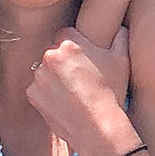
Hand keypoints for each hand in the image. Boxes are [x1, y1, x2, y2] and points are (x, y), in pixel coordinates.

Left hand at [27, 27, 132, 155]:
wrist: (98, 127)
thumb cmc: (112, 92)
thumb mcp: (122, 60)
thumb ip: (120, 37)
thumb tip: (120, 28)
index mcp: (69, 44)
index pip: (66, 34)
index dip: (75, 46)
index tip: (82, 58)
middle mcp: (50, 56)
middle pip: (54, 53)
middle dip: (64, 62)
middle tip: (79, 78)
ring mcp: (39, 76)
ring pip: (45, 71)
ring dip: (54, 78)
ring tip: (73, 93)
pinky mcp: (32, 94)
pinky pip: (39, 89)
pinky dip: (48, 94)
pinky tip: (64, 103)